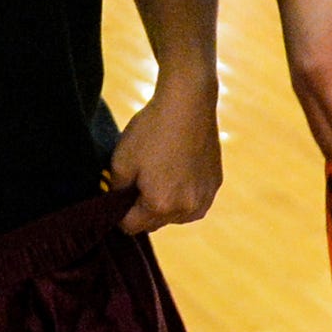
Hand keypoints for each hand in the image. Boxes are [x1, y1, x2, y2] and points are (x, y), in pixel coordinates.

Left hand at [104, 73, 221, 234]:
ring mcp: (204, 198)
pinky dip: (184, 194)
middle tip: (138, 180)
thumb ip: (116, 190)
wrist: (187, 104)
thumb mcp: (120, 161)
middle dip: (143, 209)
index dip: (119, 214)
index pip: (131, 227)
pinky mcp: (215, 184)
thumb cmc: (151, 131)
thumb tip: (117, 203)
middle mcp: (186, 209)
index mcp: (160, 205)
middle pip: (155, 223)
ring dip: (166, 204)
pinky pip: (194, 201)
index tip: (117, 197)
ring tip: (160, 173)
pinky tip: (178, 170)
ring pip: (176, 215)